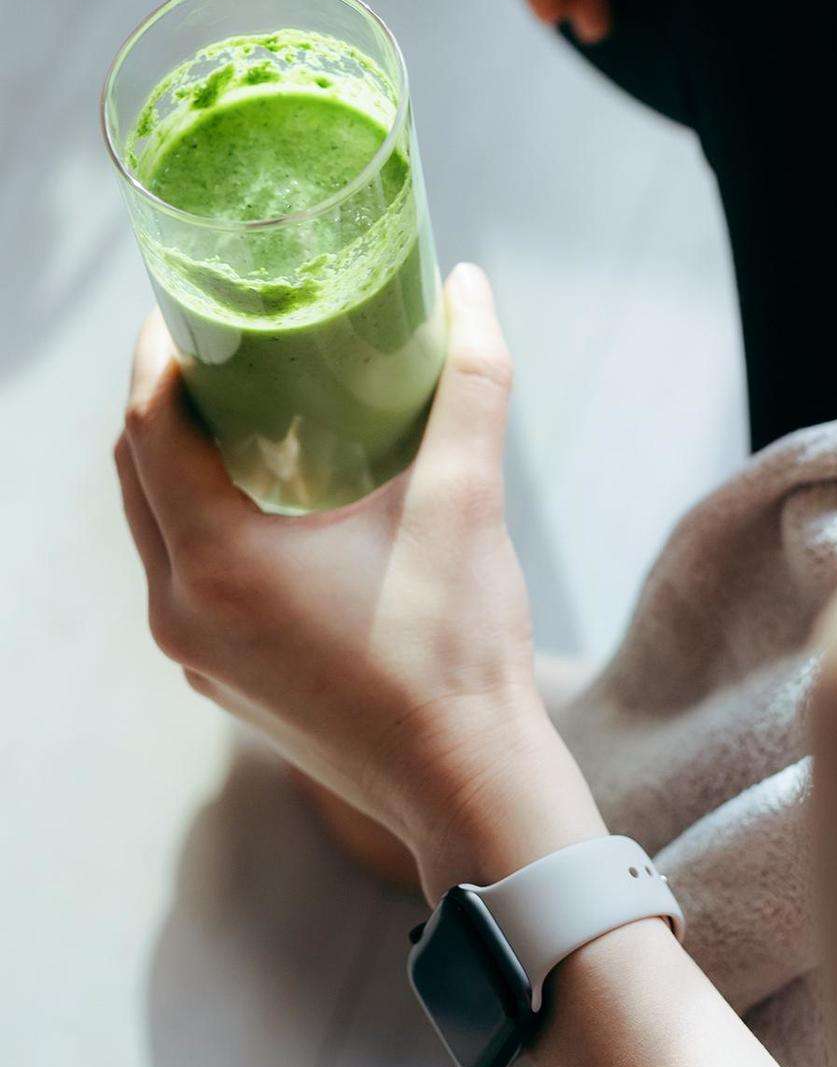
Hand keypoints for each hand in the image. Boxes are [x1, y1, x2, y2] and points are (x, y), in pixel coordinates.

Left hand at [116, 262, 603, 895]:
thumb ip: (470, 384)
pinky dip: (203, 521)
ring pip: (154, 528)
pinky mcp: (220, 679)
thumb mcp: (467, 499)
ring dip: (180, 461)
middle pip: (136, 472)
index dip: (160, 352)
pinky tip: (268, 502)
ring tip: (243, 410)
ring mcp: (194, 653)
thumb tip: (470, 287)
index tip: (191, 303)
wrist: (465, 780)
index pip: (148, 426)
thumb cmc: (460, 645)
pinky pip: (183, 576)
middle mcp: (182, 609)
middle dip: (166, 398)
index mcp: (220, 560)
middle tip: (219, 343)